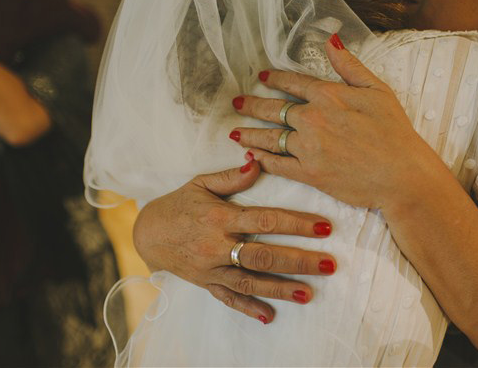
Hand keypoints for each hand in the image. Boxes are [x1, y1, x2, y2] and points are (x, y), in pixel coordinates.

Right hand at [133, 160, 336, 323]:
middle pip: (264, 256)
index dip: (296, 223)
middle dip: (299, 261)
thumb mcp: (201, 184)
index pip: (265, 221)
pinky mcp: (206, 284)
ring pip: (251, 281)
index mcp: (220, 218)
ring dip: (281, 288)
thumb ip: (231, 176)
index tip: (323, 227)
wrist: (147, 233)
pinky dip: (249, 308)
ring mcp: (211, 269)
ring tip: (310, 293)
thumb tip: (257, 160)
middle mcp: (217, 246)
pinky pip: (229, 298)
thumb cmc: (179, 205)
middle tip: (329, 264)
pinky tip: (269, 316)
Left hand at [230, 34, 428, 208]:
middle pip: (274, 109)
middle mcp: (313, 119)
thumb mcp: (378, 91)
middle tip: (237, 102)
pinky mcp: (309, 173)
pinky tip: (251, 155)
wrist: (402, 174)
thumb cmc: (395, 133)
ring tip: (235, 130)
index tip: (262, 77)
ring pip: (270, 137)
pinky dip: (262, 159)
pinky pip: (278, 164)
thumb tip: (331, 41)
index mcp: (329, 96)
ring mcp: (308, 147)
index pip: (294, 84)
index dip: (275, 79)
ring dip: (250, 132)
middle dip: (252, 104)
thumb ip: (350, 67)